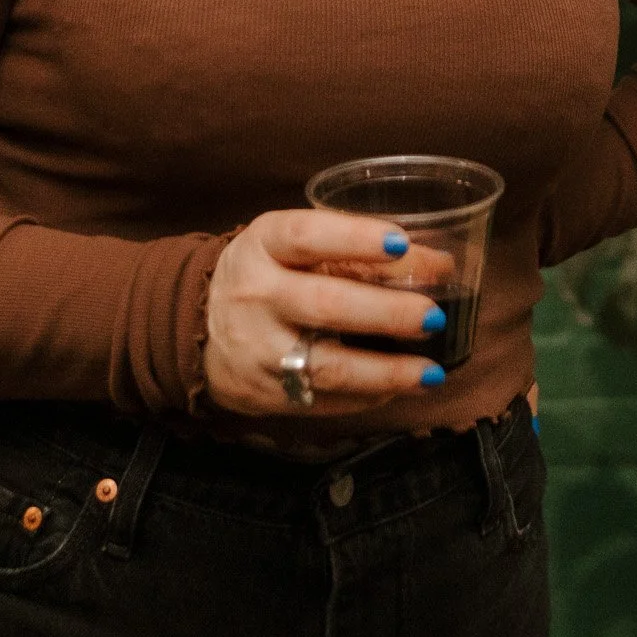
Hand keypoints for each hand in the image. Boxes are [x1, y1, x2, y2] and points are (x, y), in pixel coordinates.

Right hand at [202, 209, 455, 417]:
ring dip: (387, 371)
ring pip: (328, 365)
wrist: (197, 328)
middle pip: (325, 305)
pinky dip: (368, 395)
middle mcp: (257, 295)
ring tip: (432, 372)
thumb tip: (438, 264)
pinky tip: (400, 386)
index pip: (306, 235)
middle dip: (386, 311)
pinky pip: (326, 400)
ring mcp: (260, 350)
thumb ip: (352, 250)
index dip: (354, 237)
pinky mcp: (267, 395)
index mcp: (262, 245)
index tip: (400, 242)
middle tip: (433, 315)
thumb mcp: (291, 246)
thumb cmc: (266, 273)